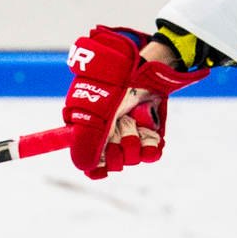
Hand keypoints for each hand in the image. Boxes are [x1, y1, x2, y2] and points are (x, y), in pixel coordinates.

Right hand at [63, 26, 208, 179]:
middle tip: (119, 126)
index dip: (97, 168)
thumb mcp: (95, 112)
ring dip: (133, 140)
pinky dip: (151, 146)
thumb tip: (85, 167)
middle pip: (114, 163)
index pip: (91, 164)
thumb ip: (87, 141)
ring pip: (133, 159)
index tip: (101, 168)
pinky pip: (151, 154)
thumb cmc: (113, 85)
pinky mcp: (151, 135)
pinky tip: (149, 133)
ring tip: (133, 119)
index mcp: (91, 132)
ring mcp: (131, 136)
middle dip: (117, 148)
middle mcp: (111, 137)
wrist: (142, 69)